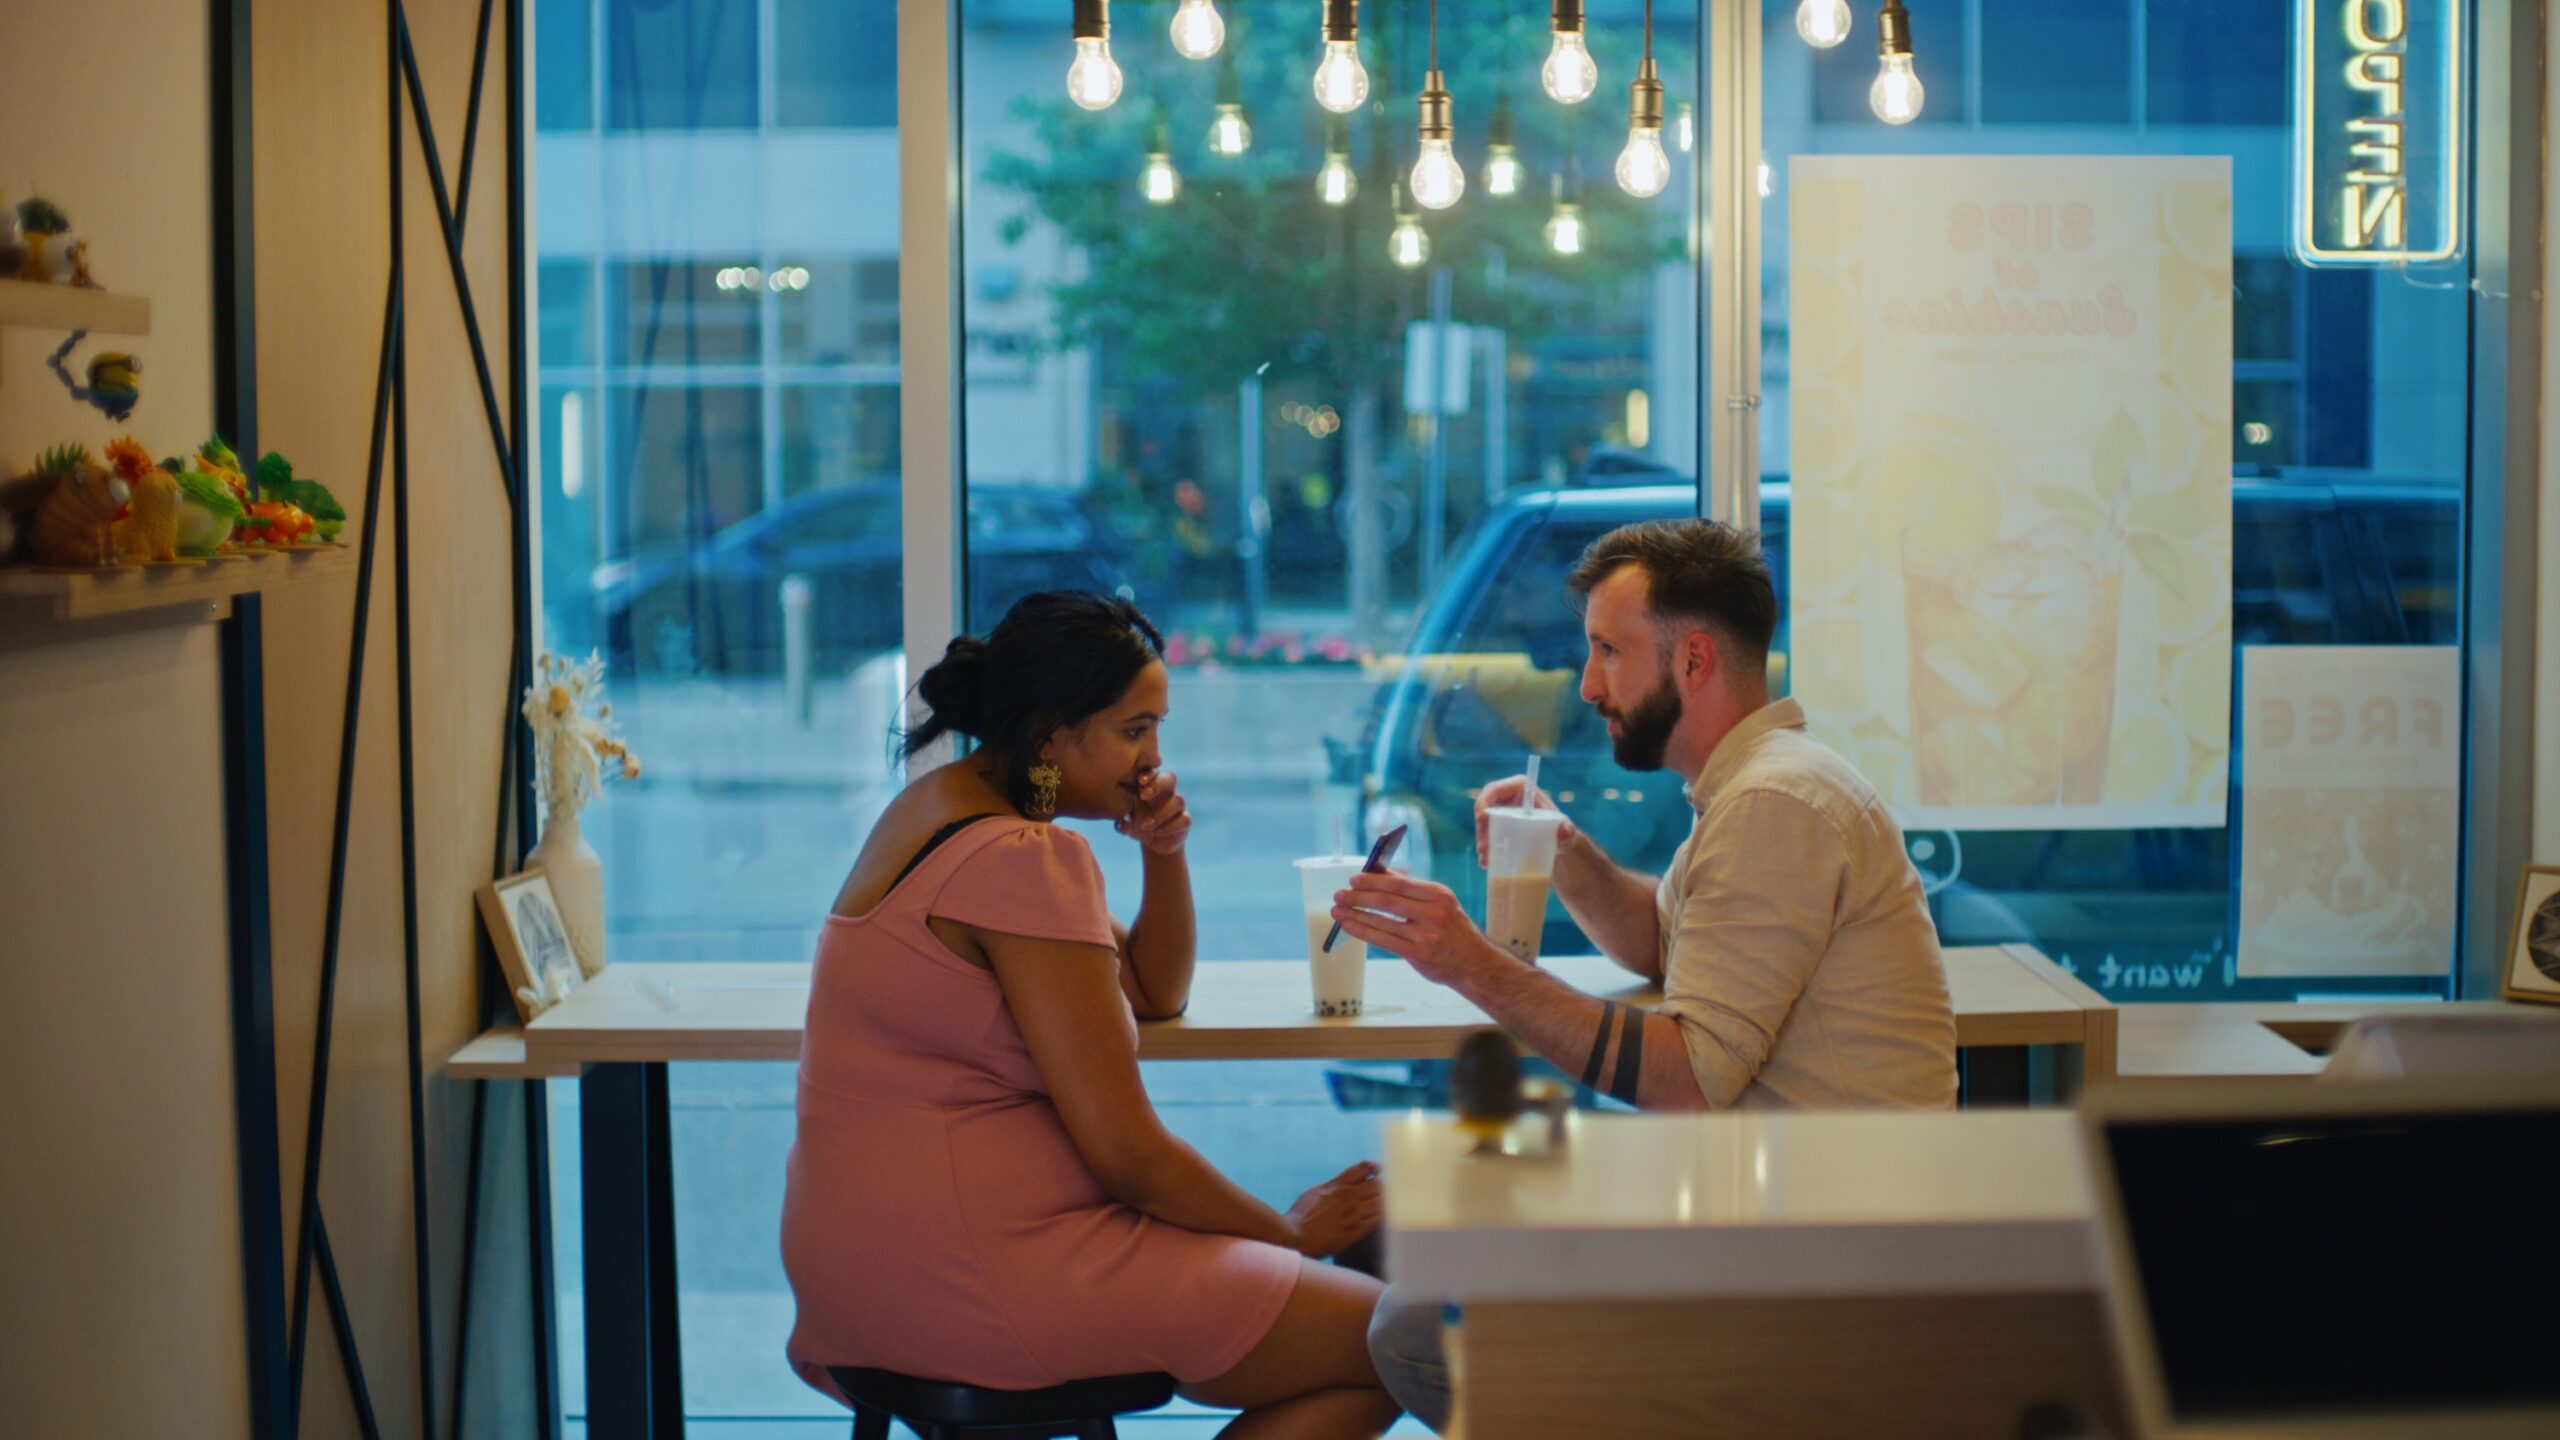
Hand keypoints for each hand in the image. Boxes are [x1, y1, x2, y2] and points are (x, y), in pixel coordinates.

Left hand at [1113, 768, 1190, 855]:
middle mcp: (1166, 793)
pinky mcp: (1185, 821)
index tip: (1139, 781)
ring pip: (1178, 801)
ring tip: (1145, 826)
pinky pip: (1184, 820)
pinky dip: (1170, 827)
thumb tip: (1122, 825)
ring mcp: (1177, 807)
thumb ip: (1124, 824)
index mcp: (1151, 787)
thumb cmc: (1138, 825)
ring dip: (1160, 813)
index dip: (1149, 774)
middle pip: (1170, 778)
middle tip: (1143, 796)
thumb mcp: (1128, 825)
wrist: (1154, 843)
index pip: (1153, 773)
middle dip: (1158, 785)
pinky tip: (1157, 833)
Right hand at [1285, 1160, 1382, 1258]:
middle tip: (1380, 1193)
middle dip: (1381, 1187)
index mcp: (1338, 1184)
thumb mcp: (1316, 1191)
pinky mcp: (1356, 1231)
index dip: (1375, 1167)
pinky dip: (1381, 1217)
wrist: (1295, 1237)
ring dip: (1383, 1202)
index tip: (1378, 1171)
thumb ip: (1335, 1184)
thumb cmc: (1302, 1214)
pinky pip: (1378, 1220)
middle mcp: (1348, 1197)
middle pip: (1378, 1185)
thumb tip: (1349, 1180)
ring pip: (1381, 1202)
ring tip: (1380, 1206)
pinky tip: (1378, 1218)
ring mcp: (1354, 1214)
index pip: (1364, 1168)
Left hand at [1332, 872, 1499, 985]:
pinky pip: (1384, 940)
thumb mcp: (1439, 903)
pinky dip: (1362, 931)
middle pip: (1388, 901)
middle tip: (1339, 894)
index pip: (1400, 884)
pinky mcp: (1418, 955)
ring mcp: (1427, 935)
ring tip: (1337, 910)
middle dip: (1359, 896)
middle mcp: (1434, 913)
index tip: (1353, 879)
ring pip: (1382, 921)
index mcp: (1439, 895)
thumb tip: (1376, 873)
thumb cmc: (1451, 929)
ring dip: (1355, 914)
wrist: (1473, 963)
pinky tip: (1348, 925)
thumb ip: (1410, 889)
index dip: (1373, 880)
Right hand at [1474, 774, 1578, 867]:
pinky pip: (1487, 836)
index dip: (1484, 801)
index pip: (1495, 789)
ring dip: (1482, 841)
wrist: (1560, 848)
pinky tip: (1487, 864)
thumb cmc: (1564, 834)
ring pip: (1484, 824)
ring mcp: (1503, 813)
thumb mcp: (1567, 833)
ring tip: (1486, 861)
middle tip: (1484, 849)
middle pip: (1485, 808)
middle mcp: (1509, 798)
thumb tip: (1562, 831)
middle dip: (1481, 829)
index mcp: (1522, 788)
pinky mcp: (1500, 828)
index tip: (1481, 819)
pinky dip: (1485, 849)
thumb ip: (1568, 831)